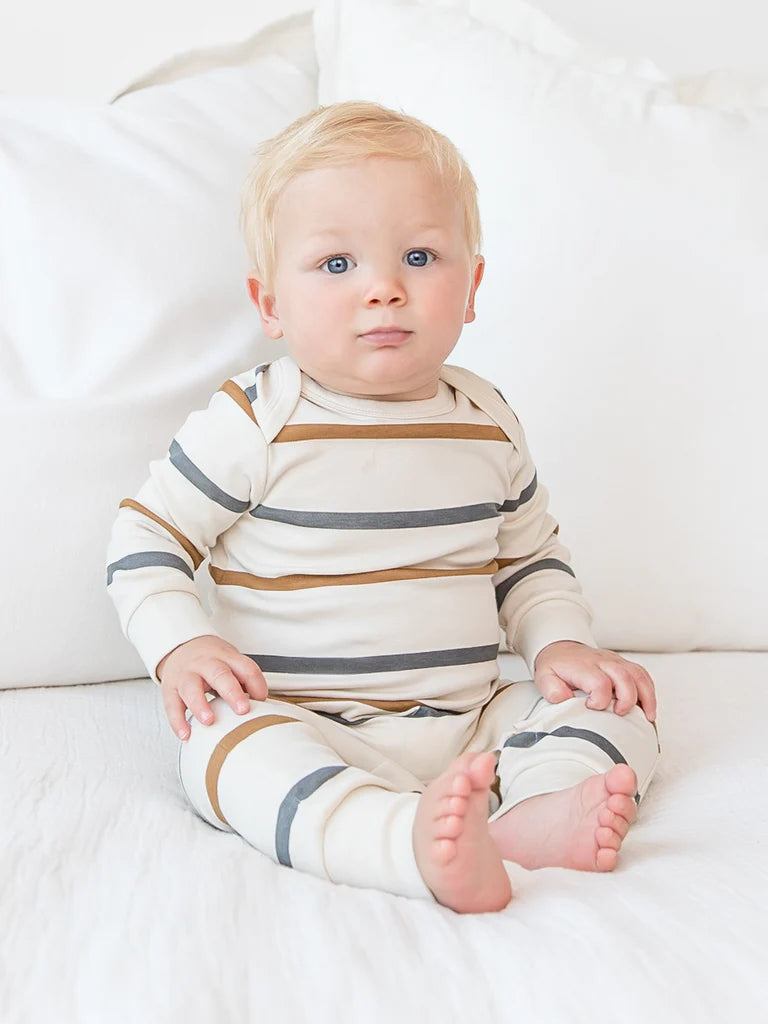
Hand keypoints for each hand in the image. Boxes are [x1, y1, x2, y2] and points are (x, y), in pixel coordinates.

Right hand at [157, 635, 267, 739]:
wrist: (181, 646)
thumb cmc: (211, 659)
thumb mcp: (230, 660)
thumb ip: (244, 680)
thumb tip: (263, 705)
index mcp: (226, 657)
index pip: (245, 667)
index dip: (256, 684)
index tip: (262, 700)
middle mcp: (205, 664)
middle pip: (219, 674)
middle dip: (232, 692)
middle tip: (242, 709)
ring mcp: (186, 675)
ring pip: (191, 688)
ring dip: (200, 705)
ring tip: (209, 721)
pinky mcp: (170, 689)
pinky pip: (172, 705)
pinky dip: (178, 721)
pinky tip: (186, 733)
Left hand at [533, 641, 655, 721]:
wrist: (561, 649)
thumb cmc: (556, 667)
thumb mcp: (545, 677)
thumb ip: (552, 690)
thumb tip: (563, 700)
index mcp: (583, 666)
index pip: (599, 681)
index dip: (600, 699)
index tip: (592, 708)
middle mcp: (602, 661)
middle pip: (624, 676)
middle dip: (627, 699)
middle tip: (620, 714)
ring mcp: (615, 661)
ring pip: (638, 674)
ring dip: (646, 696)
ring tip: (647, 716)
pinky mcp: (623, 664)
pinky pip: (642, 674)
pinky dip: (649, 691)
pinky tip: (648, 707)